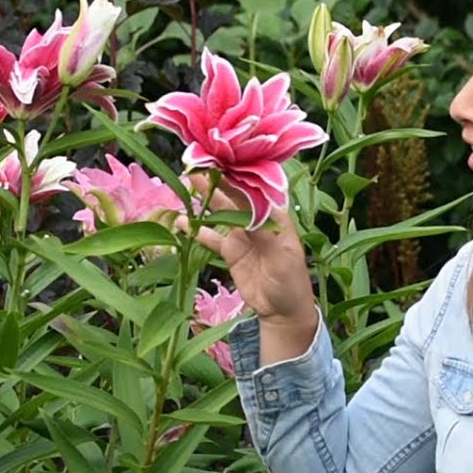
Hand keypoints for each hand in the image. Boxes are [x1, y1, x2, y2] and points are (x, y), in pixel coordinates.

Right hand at [178, 173, 318, 329]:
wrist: (283, 311)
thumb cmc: (291, 283)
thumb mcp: (281, 260)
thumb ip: (263, 237)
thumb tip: (246, 215)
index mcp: (275, 217)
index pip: (255, 191)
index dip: (238, 176)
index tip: (221, 162)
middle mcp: (257, 220)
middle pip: (235, 196)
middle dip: (217, 181)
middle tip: (197, 165)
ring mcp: (242, 235)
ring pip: (221, 212)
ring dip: (205, 199)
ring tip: (186, 183)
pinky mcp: (230, 251)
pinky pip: (211, 237)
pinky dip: (197, 230)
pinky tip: (181, 222)